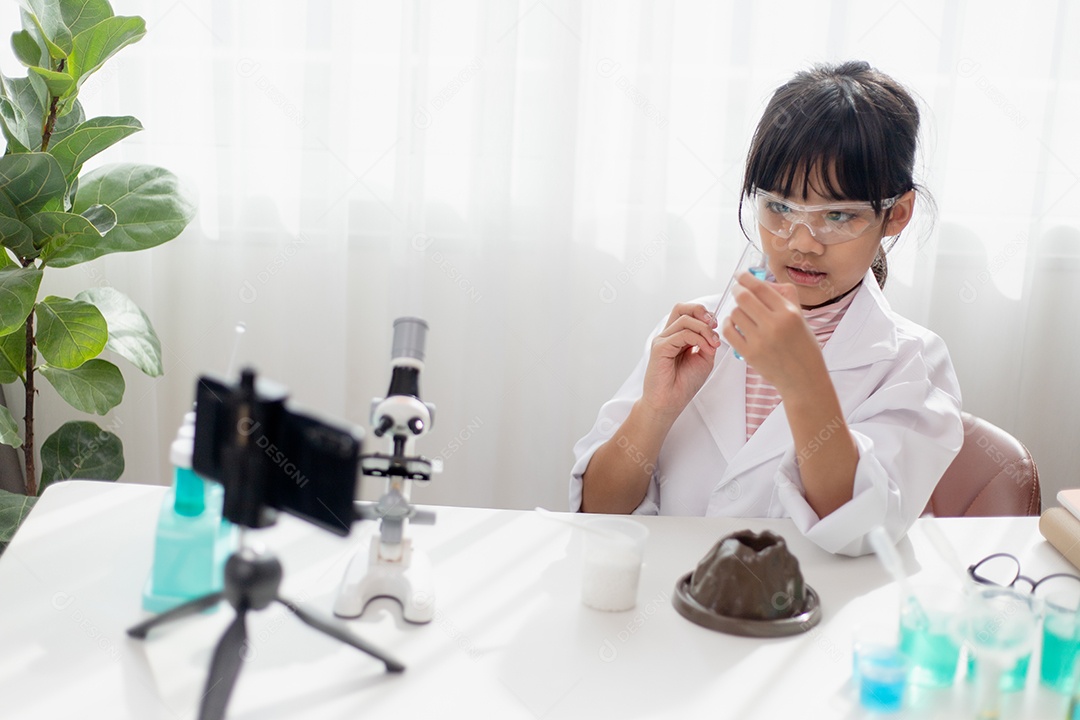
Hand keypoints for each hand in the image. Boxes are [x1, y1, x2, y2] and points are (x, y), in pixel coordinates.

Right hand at [641, 303, 720, 421]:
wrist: (669, 403)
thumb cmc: (683, 385)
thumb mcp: (703, 359)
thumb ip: (707, 342)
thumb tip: (713, 329)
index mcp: (677, 337)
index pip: (687, 313)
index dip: (704, 315)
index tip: (717, 326)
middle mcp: (668, 336)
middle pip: (681, 308)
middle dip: (701, 311)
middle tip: (714, 324)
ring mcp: (663, 340)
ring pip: (685, 319)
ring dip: (705, 329)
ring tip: (713, 344)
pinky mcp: (660, 347)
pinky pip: (683, 334)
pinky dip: (699, 339)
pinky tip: (706, 349)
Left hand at [721, 272, 824, 393]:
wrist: (804, 380)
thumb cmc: (804, 348)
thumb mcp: (802, 318)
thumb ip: (785, 296)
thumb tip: (762, 281)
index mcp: (789, 313)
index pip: (760, 287)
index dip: (746, 277)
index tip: (740, 275)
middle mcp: (774, 325)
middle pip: (743, 297)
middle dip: (737, 289)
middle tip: (737, 290)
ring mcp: (760, 340)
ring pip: (735, 313)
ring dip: (735, 309)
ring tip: (742, 312)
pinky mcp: (749, 354)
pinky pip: (729, 331)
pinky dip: (729, 324)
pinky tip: (735, 324)